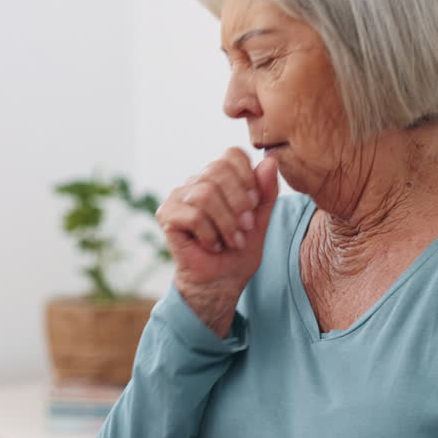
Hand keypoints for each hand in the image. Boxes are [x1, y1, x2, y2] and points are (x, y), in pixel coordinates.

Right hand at [155, 148, 280, 335]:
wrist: (221, 281)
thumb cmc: (239, 251)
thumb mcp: (261, 220)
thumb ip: (266, 192)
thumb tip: (270, 161)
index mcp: (219, 178)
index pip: (231, 155)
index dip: (247, 176)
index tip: (254, 203)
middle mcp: (196, 182)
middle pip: (218, 171)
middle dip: (238, 202)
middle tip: (246, 227)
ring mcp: (178, 197)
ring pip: (205, 194)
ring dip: (225, 223)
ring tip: (232, 241)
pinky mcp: (167, 215)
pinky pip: (193, 214)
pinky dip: (209, 234)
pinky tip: (212, 245)